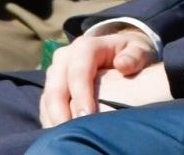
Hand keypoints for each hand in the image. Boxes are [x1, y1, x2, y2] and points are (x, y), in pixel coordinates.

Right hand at [40, 27, 160, 125]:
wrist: (117, 51)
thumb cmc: (130, 54)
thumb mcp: (138, 50)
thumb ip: (134, 55)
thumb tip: (122, 65)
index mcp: (86, 47)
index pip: (78, 70)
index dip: (81, 94)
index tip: (87, 116)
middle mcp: (65, 58)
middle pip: (56, 86)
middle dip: (60, 112)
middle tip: (71, 132)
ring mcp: (55, 73)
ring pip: (47, 98)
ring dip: (53, 119)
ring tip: (64, 137)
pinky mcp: (51, 88)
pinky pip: (45, 106)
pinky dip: (51, 121)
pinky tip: (61, 134)